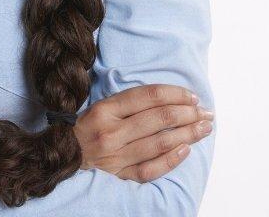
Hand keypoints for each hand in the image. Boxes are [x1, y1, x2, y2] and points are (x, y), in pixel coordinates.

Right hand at [73, 83, 213, 182]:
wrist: (62, 156)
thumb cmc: (87, 129)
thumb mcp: (100, 106)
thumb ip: (129, 102)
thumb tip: (168, 99)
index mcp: (105, 109)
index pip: (149, 96)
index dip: (175, 94)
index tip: (193, 97)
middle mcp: (111, 132)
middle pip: (159, 118)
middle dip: (188, 114)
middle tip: (206, 113)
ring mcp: (115, 156)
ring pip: (160, 142)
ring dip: (188, 134)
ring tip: (204, 128)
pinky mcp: (119, 175)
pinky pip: (150, 169)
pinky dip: (171, 159)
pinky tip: (186, 150)